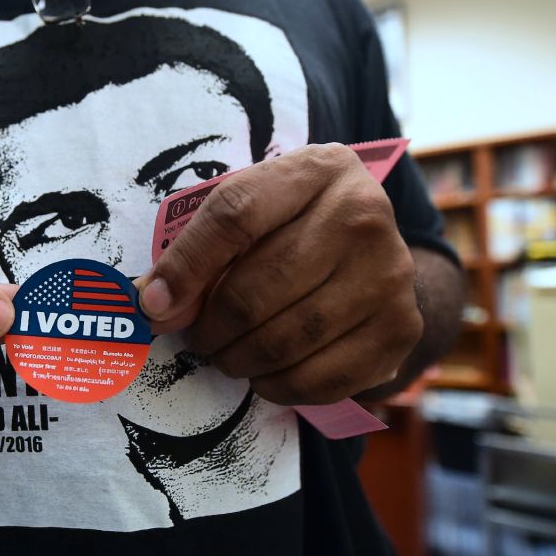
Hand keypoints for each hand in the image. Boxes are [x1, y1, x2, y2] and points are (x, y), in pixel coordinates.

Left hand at [136, 144, 422, 405]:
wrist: (375, 251)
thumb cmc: (294, 224)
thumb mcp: (251, 209)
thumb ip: (200, 248)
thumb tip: (155, 306)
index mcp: (318, 169)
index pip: (235, 215)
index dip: (185, 266)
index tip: (153, 305)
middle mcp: (365, 214)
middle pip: (256, 288)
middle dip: (209, 327)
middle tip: (196, 337)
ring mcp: (390, 274)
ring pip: (285, 340)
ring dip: (238, 359)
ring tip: (225, 354)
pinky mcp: (402, 328)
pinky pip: (320, 379)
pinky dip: (277, 386)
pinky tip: (264, 373)